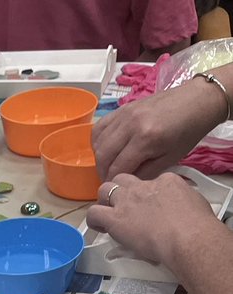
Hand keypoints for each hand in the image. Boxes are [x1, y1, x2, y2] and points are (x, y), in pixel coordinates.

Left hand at [86, 173, 217, 274]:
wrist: (187, 236)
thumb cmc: (196, 225)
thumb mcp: (194, 201)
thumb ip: (182, 199)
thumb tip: (179, 206)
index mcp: (166, 180)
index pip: (150, 182)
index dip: (146, 195)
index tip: (148, 208)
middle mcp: (144, 186)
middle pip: (123, 179)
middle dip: (120, 190)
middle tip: (123, 207)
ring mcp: (127, 200)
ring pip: (105, 190)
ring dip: (105, 201)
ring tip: (109, 216)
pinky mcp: (115, 218)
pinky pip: (94, 213)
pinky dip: (94, 220)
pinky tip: (101, 228)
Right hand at [92, 77, 227, 180]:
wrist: (198, 101)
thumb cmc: (188, 132)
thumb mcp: (170, 159)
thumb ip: (145, 173)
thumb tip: (125, 182)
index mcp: (146, 139)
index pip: (118, 167)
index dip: (114, 182)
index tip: (116, 189)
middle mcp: (131, 124)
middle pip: (103, 155)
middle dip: (103, 172)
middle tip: (110, 180)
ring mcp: (125, 113)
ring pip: (98, 141)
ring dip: (100, 158)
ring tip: (108, 165)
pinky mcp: (124, 107)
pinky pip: (100, 126)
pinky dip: (98, 140)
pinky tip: (106, 148)